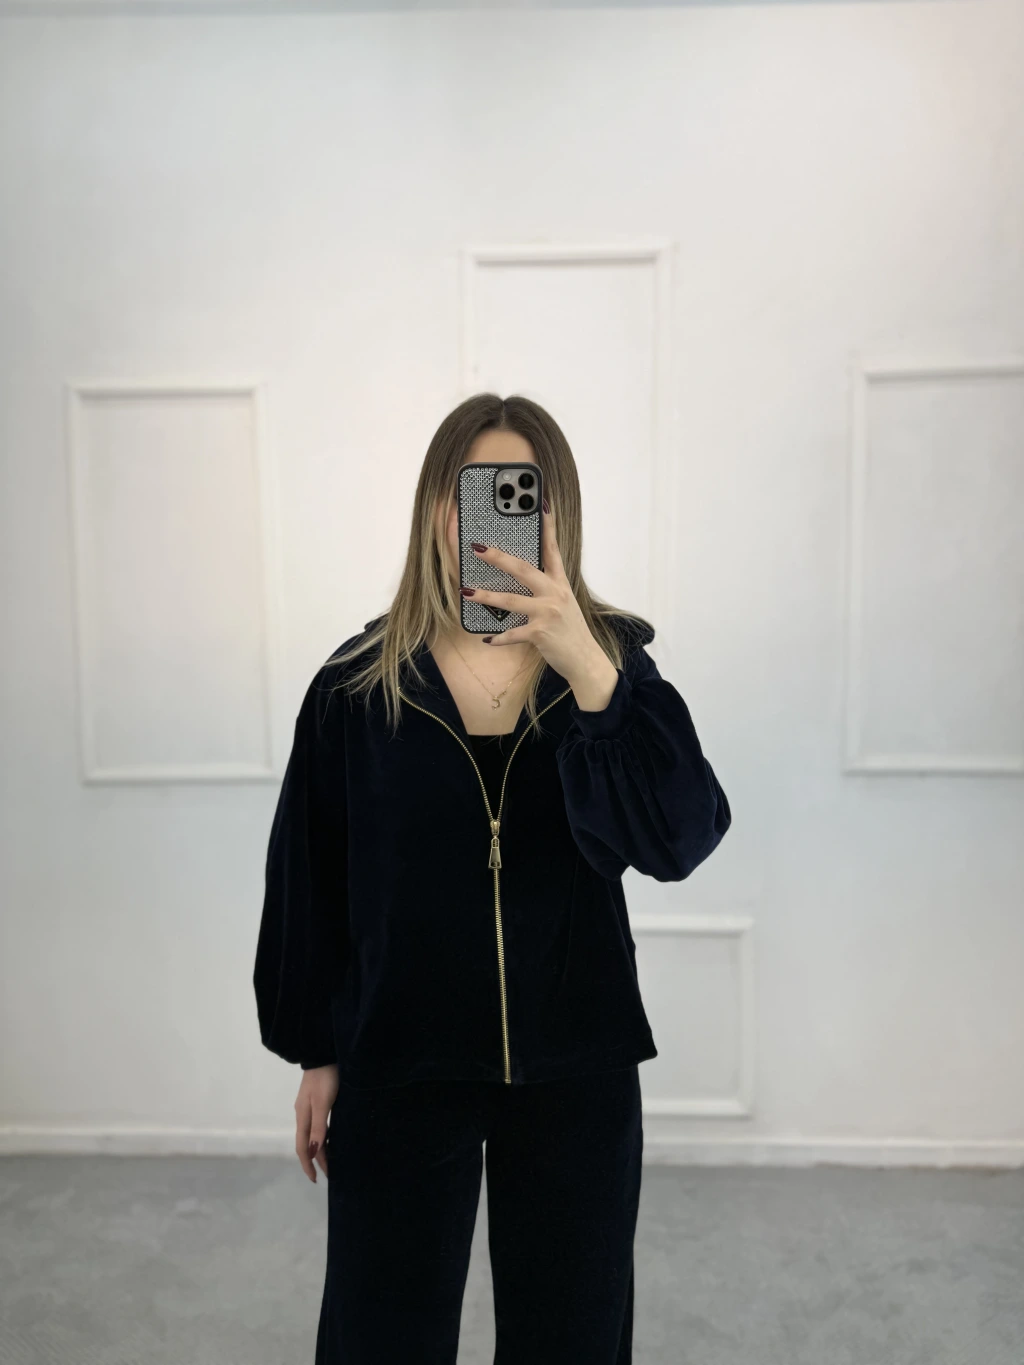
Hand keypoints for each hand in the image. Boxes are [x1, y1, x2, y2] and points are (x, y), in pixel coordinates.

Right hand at [295, 1063, 337, 1182]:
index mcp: (303, 1116)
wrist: (323, 1053)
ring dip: (320, 1150)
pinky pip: (318, 1126)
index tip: (315, 1180)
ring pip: (312, 1135)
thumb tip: (312, 1152)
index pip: (302, 1147)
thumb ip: (319, 1127)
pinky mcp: (316, 1100)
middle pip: (307, 1143)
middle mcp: (303, 1114)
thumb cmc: (325, 1078)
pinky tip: (330, 1139)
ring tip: (330, 1161)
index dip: (308, 1164)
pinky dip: (323, 1137)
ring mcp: (309, 1107)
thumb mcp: (323, 1103)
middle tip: (328, 1174)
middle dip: (315, 1160)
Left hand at [464, 500, 618, 709]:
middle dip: (498, 557)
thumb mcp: (563, 604)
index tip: (541, 503)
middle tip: (478, 547)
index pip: (553, 548)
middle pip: (523, 568)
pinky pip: (513, 633)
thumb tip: (520, 578)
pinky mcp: (541, 633)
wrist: (585, 660)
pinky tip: (486, 638)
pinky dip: (498, 637)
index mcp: (560, 583)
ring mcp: (548, 612)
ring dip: (486, 595)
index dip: (548, 525)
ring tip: (466, 591)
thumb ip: (546, 589)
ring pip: (511, 599)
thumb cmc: (570, 631)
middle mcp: (555, 593)